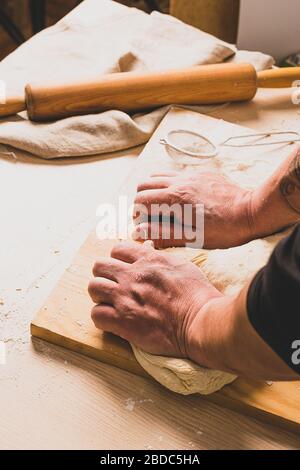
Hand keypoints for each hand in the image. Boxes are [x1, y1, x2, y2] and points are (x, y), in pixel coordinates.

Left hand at [89, 241, 221, 360]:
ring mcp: (125, 298)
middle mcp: (132, 276)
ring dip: (99, 295)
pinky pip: (96, 314)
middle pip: (99, 266)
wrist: (201, 322)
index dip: (118, 259)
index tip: (123, 269)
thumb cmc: (198, 295)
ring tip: (109, 303)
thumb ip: (160, 258)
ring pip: (93, 288)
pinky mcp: (122, 321)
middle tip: (113, 286)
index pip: (117, 249)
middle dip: (104, 275)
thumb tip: (147, 250)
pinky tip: (112, 321)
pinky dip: (101, 318)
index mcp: (148, 260)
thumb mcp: (182, 265)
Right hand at [133, 171, 253, 248]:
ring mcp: (191, 174)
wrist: (252, 212)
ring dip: (155, 190)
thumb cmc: (224, 229)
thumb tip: (139, 232)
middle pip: (144, 184)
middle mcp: (180, 182)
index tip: (145, 226)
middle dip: (142, 201)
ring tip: (164, 207)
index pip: (140, 201)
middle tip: (151, 216)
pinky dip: (172, 185)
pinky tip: (183, 200)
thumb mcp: (192, 238)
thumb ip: (163, 234)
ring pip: (159, 175)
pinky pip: (177, 174)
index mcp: (175, 199)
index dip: (138, 216)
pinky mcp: (202, 173)